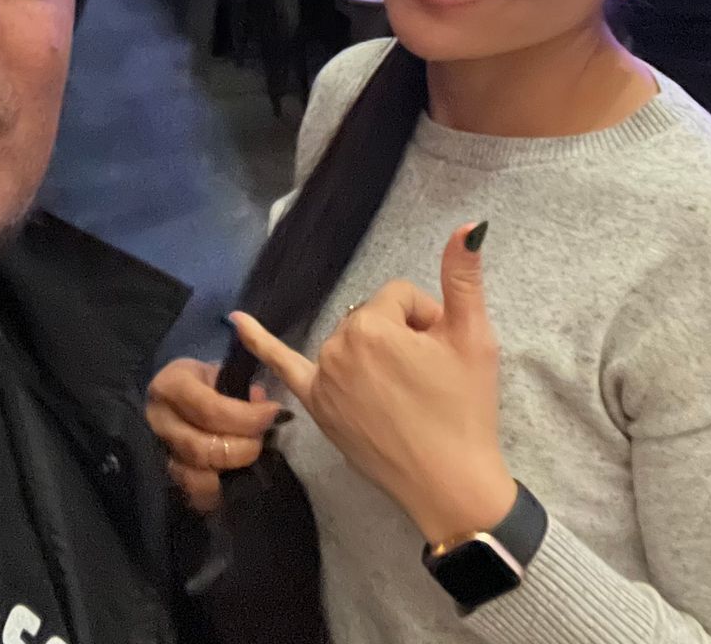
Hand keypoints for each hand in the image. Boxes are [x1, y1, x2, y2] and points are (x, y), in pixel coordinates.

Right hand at [146, 358, 280, 514]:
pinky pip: (193, 495)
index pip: (208, 409)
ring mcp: (160, 452)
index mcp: (170, 385)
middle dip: (240, 448)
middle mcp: (158, 420)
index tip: (272, 413)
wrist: (179, 399)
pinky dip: (217, 493)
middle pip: (200, 447)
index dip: (245, 416)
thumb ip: (241, 387)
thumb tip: (263, 405)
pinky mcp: (168, 476)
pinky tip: (235, 480)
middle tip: (261, 440)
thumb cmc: (205, 383)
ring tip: (249, 458)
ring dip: (230, 472)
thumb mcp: (220, 373)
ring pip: (195, 476)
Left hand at [230, 224, 516, 545]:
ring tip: (405, 391)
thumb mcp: (473, 338)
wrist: (450, 485)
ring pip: (351, 341)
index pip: (401, 297)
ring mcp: (322, 378)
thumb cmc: (464, 410)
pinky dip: (261, 342)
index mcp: (373, 325)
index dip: (428, 319)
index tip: (444, 353)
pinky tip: (237, 320)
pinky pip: (284, 367)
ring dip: (374, 352)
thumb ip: (463, 276)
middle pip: (375, 317)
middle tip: (429, 377)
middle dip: (403, 335)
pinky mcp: (317, 406)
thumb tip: (468, 225)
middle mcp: (338, 345)